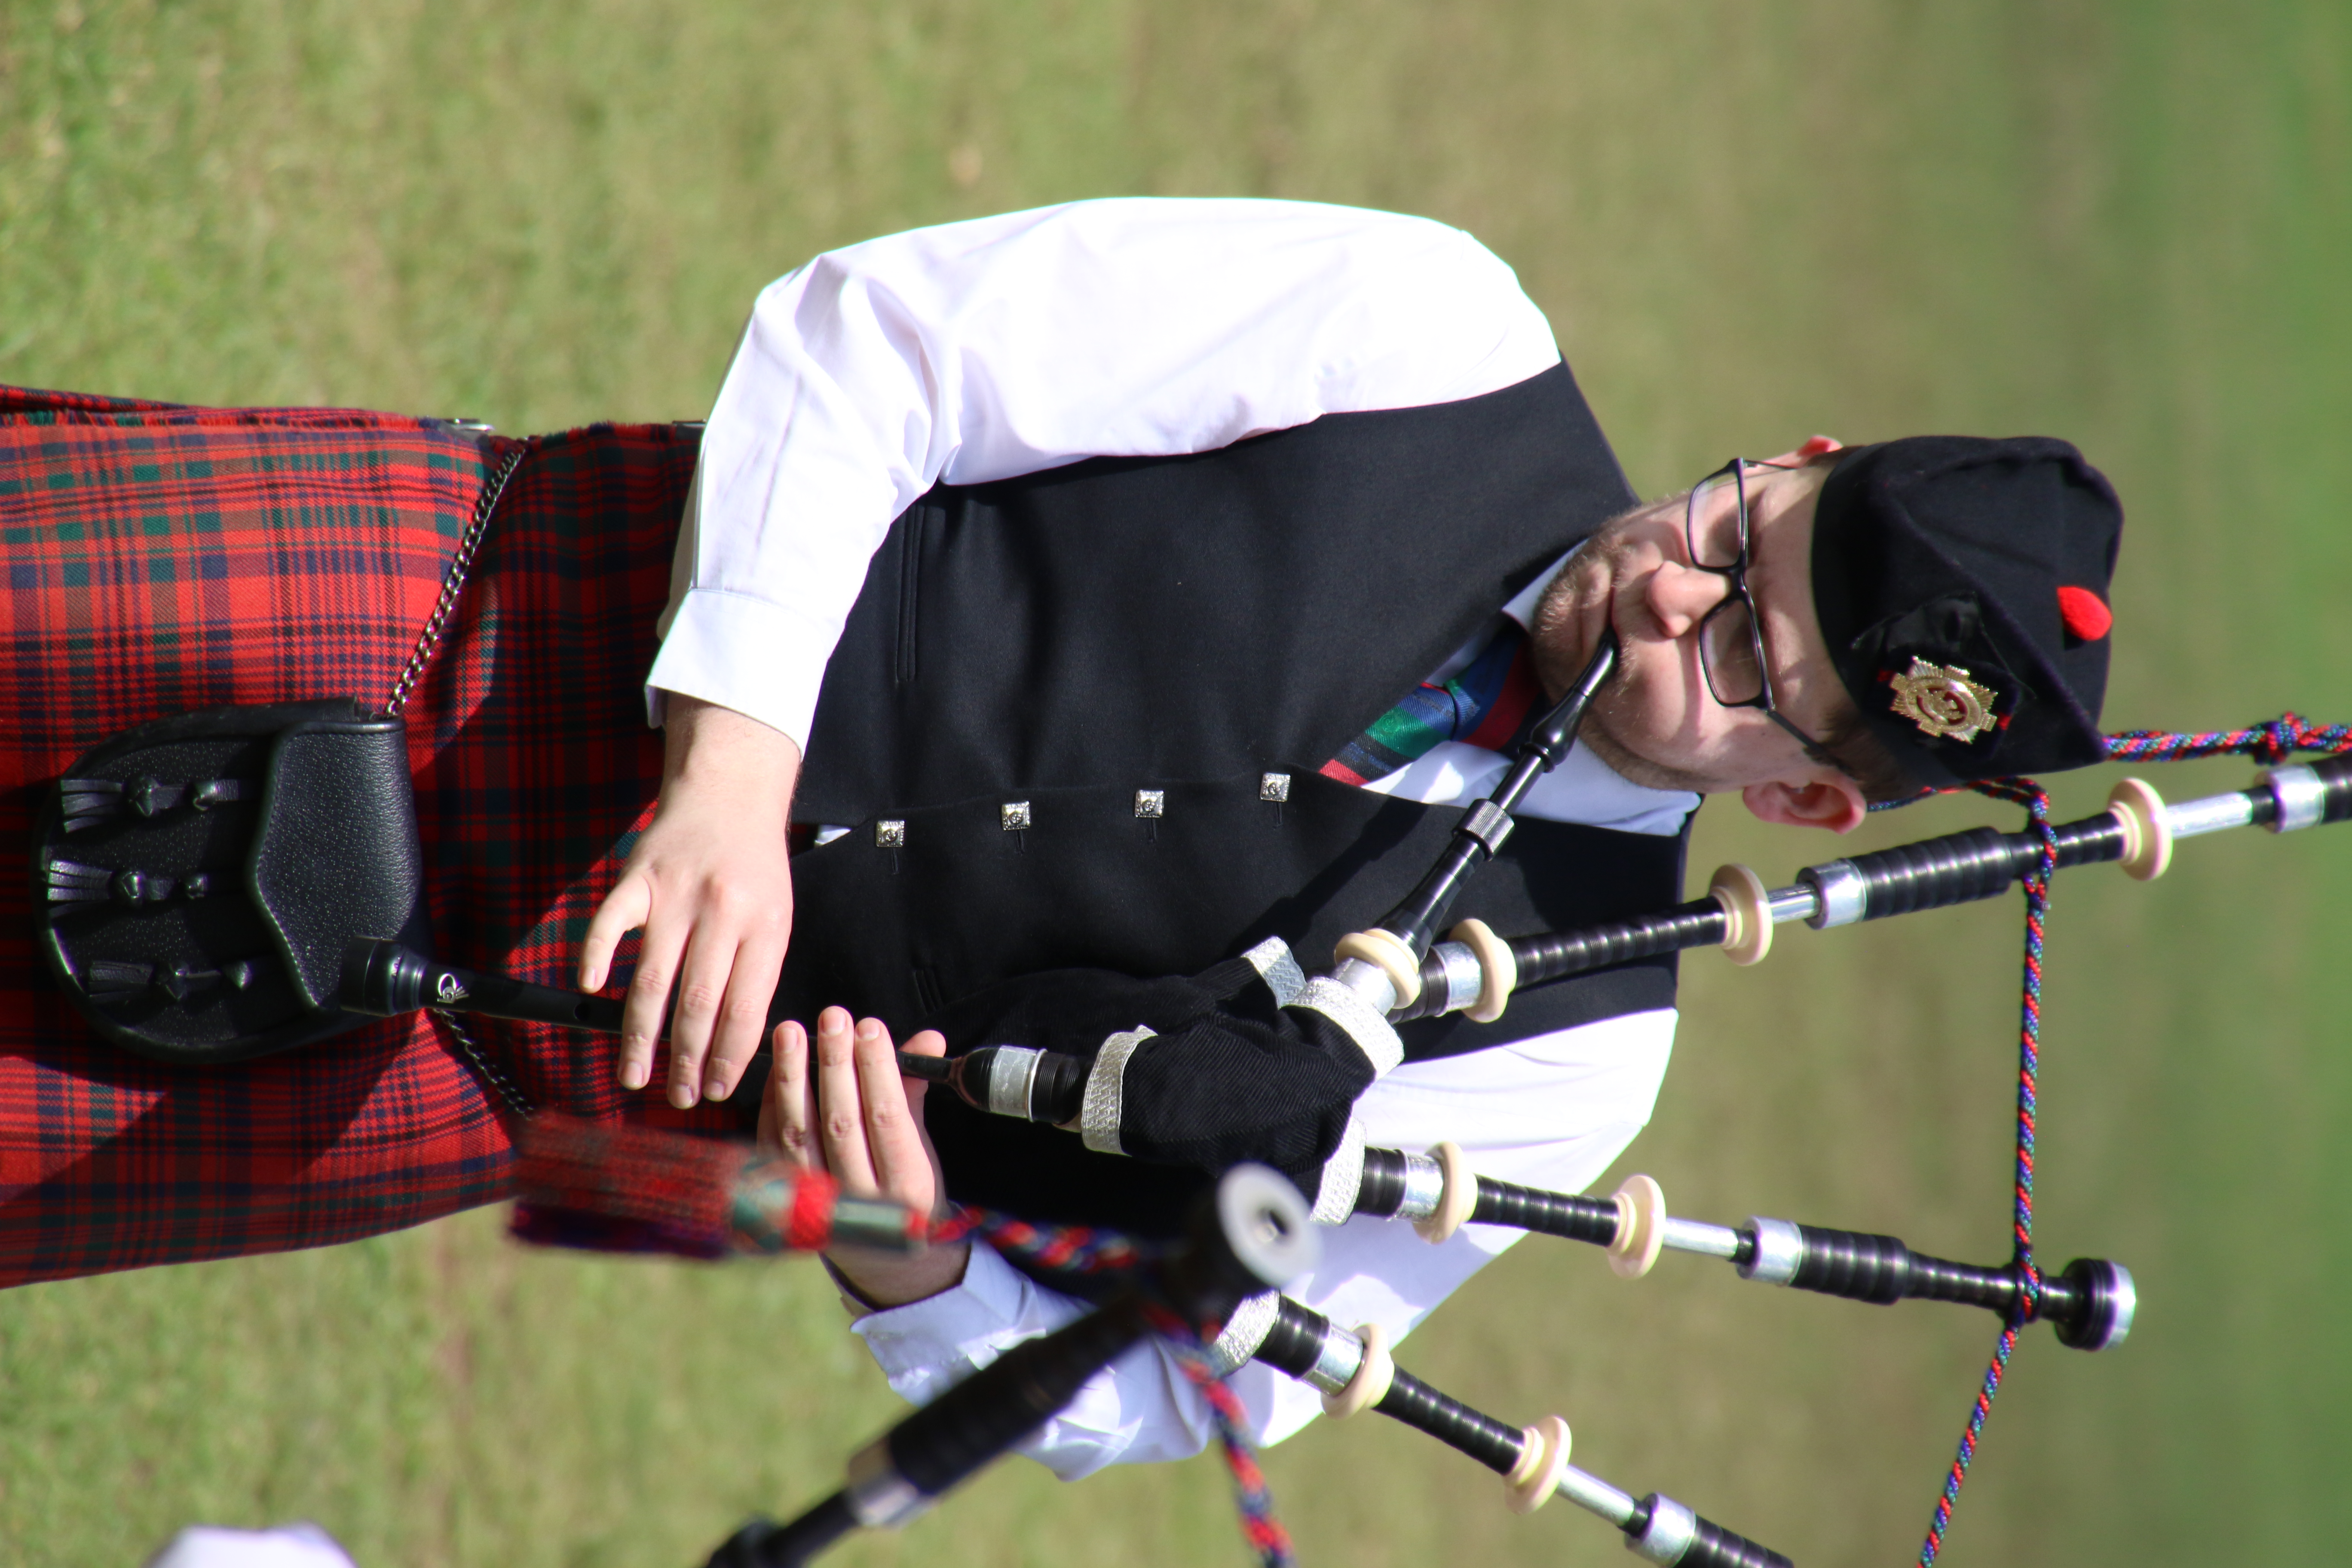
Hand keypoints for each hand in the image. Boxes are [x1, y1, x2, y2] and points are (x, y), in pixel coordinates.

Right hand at [579, 695, 799, 1107]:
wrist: (730, 793)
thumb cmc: (755, 867)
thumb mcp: (777, 917)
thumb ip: (757, 973)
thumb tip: (735, 1046)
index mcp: (765, 926)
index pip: (746, 1006)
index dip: (730, 1056)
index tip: (719, 1090)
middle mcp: (722, 911)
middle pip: (699, 1000)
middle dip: (687, 1059)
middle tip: (679, 1096)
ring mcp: (676, 894)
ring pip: (653, 977)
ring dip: (640, 1034)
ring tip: (634, 1075)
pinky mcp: (638, 878)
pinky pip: (609, 923)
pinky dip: (594, 957)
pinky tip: (588, 991)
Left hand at [762, 1008, 968, 1306]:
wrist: (881, 1259)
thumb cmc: (906, 1186)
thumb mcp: (922, 1148)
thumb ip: (915, 1092)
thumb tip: (927, 1038)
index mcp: (908, 1186)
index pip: (887, 1119)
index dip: (877, 1070)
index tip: (869, 1027)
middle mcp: (861, 1201)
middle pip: (841, 1122)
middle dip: (835, 1065)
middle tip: (832, 1017)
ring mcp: (819, 1204)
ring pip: (800, 1134)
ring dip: (793, 1079)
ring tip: (790, 1032)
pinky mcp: (786, 1202)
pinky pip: (773, 1148)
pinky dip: (771, 1106)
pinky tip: (776, 1070)